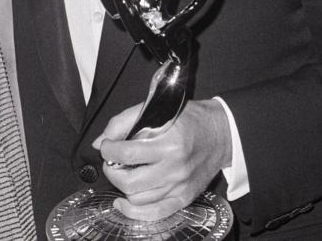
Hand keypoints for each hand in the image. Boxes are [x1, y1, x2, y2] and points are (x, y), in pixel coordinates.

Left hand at [93, 99, 231, 220]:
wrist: (222, 134)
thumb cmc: (188, 120)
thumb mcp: (156, 110)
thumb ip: (123, 122)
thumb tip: (99, 142)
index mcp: (169, 143)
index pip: (126, 154)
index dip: (108, 150)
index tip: (107, 146)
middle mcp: (175, 168)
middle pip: (129, 182)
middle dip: (111, 172)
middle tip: (112, 162)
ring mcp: (180, 186)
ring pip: (138, 199)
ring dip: (121, 187)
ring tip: (122, 174)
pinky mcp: (184, 198)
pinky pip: (155, 213)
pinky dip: (134, 212)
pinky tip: (123, 203)